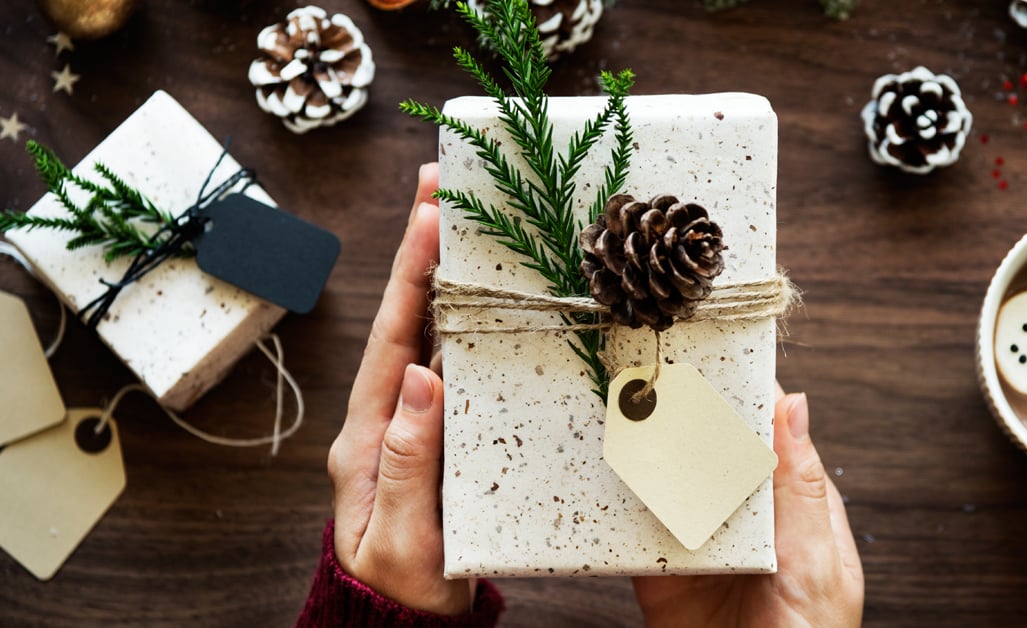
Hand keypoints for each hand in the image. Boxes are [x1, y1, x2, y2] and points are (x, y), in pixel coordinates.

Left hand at [326, 163, 472, 614]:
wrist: (403, 623)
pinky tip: (491, 294)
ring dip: (447, 275)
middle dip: (423, 251)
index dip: (413, 275)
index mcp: (369, 437)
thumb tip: (422, 378)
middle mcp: (387, 417)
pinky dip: (470, 321)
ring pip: (431, 334)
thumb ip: (409, 463)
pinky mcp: (440, 434)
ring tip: (467, 219)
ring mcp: (413, 423)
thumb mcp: (403, 539)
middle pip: (408, 320)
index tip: (431, 215)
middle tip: (443, 185)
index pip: (393, 340)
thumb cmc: (401, 590)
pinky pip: (455, 364)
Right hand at [632, 391, 863, 626]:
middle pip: (713, 452)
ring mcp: (702, 541)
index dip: (745, 395)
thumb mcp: (815, 564)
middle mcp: (746, 518)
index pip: (768, 435)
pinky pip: (634, 526)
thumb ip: (799, 489)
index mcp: (793, 508)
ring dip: (649, 453)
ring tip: (625, 414)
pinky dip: (620, 500)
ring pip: (671, 483)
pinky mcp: (660, 568)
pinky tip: (610, 474)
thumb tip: (794, 406)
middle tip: (658, 377)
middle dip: (688, 415)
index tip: (718, 355)